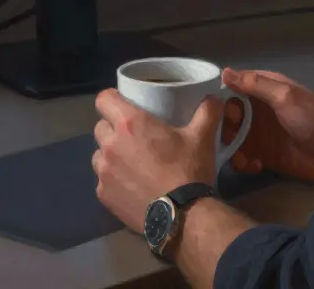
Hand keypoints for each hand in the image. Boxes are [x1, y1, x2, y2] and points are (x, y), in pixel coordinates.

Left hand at [92, 88, 220, 233]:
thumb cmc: (188, 170)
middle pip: (100, 126)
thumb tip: (214, 97)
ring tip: (130, 163)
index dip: (112, 99)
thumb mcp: (202, 138)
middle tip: (133, 136)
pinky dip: (112, 180)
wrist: (182, 217)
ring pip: (98, 154)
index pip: (103, 99)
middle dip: (112, 128)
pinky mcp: (103, 194)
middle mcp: (110, 144)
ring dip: (110, 154)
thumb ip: (207, 112)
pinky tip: (130, 186)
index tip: (124, 105)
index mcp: (129, 123)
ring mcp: (103, 171)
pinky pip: (102, 180)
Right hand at [220, 69, 313, 183]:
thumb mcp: (284, 96)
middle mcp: (259, 111)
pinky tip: (254, 167)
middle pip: (229, 117)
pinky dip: (244, 162)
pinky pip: (245, 157)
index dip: (222, 101)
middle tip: (230, 140)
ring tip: (241, 159)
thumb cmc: (313, 118)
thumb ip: (255, 84)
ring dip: (232, 149)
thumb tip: (224, 72)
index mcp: (264, 91)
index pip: (233, 90)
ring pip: (234, 139)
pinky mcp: (266, 155)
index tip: (217, 114)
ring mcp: (262, 134)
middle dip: (225, 129)